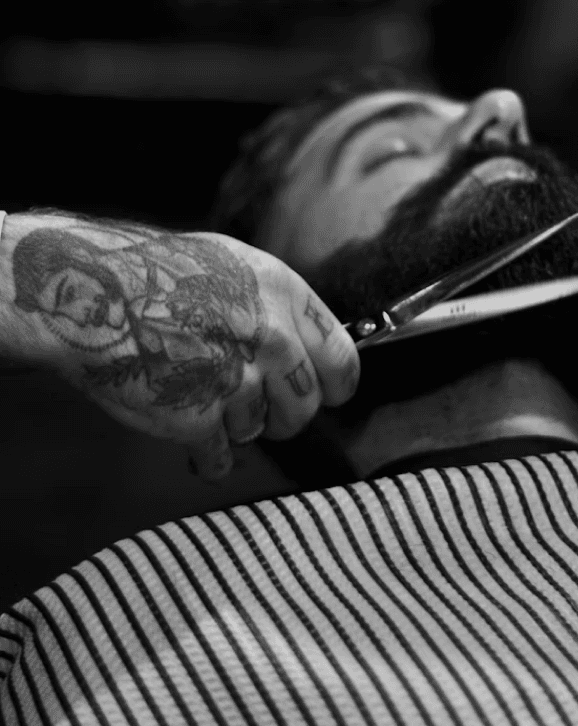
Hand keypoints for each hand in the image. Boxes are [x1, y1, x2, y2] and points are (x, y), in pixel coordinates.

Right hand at [33, 225, 360, 481]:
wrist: (87, 293)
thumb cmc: (154, 276)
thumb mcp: (233, 266)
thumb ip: (278, 308)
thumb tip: (308, 349)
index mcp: (283, 295)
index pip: (342, 362)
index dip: (332, 384)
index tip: (323, 392)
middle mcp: (270, 339)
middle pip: (305, 407)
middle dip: (281, 413)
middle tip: (249, 400)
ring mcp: (236, 381)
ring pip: (258, 432)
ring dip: (232, 424)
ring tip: (196, 391)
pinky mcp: (199, 420)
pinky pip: (222, 459)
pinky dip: (205, 454)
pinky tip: (184, 424)